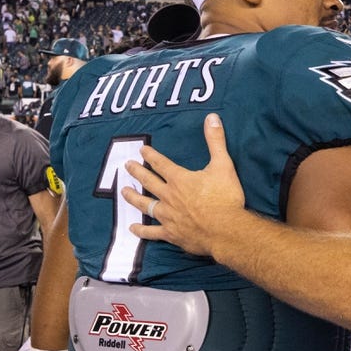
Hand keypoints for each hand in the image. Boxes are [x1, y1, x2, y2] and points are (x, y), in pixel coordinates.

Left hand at [123, 113, 245, 258]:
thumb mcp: (224, 165)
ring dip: (133, 198)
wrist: (226, 230)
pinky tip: (132, 229)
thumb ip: (216, 141)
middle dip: (137, 172)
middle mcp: (169, 196)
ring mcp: (168, 216)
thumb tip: (211, 117)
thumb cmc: (225, 198)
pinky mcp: (171, 233)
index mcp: (180, 179)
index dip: (151, 155)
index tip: (142, 150)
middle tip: (126, 166)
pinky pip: (152, 232)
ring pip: (145, 205)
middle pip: (148, 182)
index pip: (161, 164)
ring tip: (124, 192)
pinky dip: (142, 231)